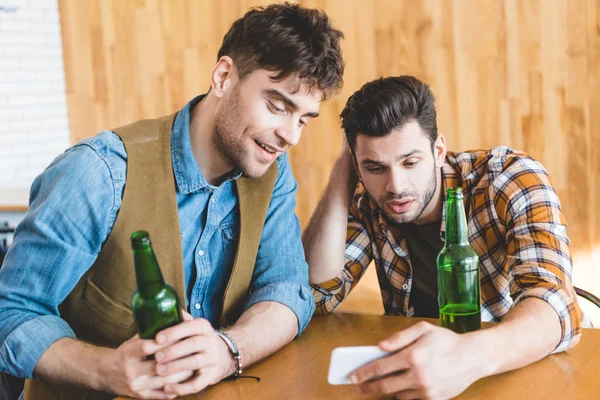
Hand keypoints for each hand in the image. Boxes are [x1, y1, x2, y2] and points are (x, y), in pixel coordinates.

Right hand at [100, 334, 193, 398]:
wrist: (105, 373)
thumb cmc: (125, 353)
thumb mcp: (133, 340)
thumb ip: (151, 333)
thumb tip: (175, 318)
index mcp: (128, 352)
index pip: (149, 347)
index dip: (167, 343)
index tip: (182, 338)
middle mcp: (130, 370)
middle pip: (158, 366)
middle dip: (178, 361)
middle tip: (193, 354)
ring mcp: (135, 384)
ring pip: (162, 382)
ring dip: (180, 376)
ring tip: (194, 368)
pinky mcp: (139, 396)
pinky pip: (160, 396)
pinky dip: (174, 390)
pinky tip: (185, 383)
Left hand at [155, 311, 235, 396]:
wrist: (225, 354)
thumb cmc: (200, 339)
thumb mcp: (194, 326)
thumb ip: (181, 320)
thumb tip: (162, 309)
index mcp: (204, 327)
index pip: (190, 326)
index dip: (174, 332)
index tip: (157, 338)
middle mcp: (211, 341)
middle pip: (193, 344)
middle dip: (173, 350)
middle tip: (156, 357)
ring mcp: (213, 359)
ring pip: (195, 363)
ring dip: (176, 367)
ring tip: (159, 370)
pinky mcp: (212, 375)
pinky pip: (198, 383)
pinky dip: (182, 388)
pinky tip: (167, 388)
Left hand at [350, 322, 484, 399]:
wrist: (474, 357)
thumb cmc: (446, 341)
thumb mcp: (422, 329)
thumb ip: (399, 337)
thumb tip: (380, 347)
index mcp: (413, 357)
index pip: (380, 367)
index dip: (363, 373)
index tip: (352, 376)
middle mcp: (418, 376)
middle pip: (384, 386)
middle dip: (367, 387)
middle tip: (357, 387)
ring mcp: (426, 390)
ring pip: (396, 394)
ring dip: (385, 390)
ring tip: (375, 385)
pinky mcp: (433, 399)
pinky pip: (410, 399)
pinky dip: (402, 394)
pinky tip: (397, 387)